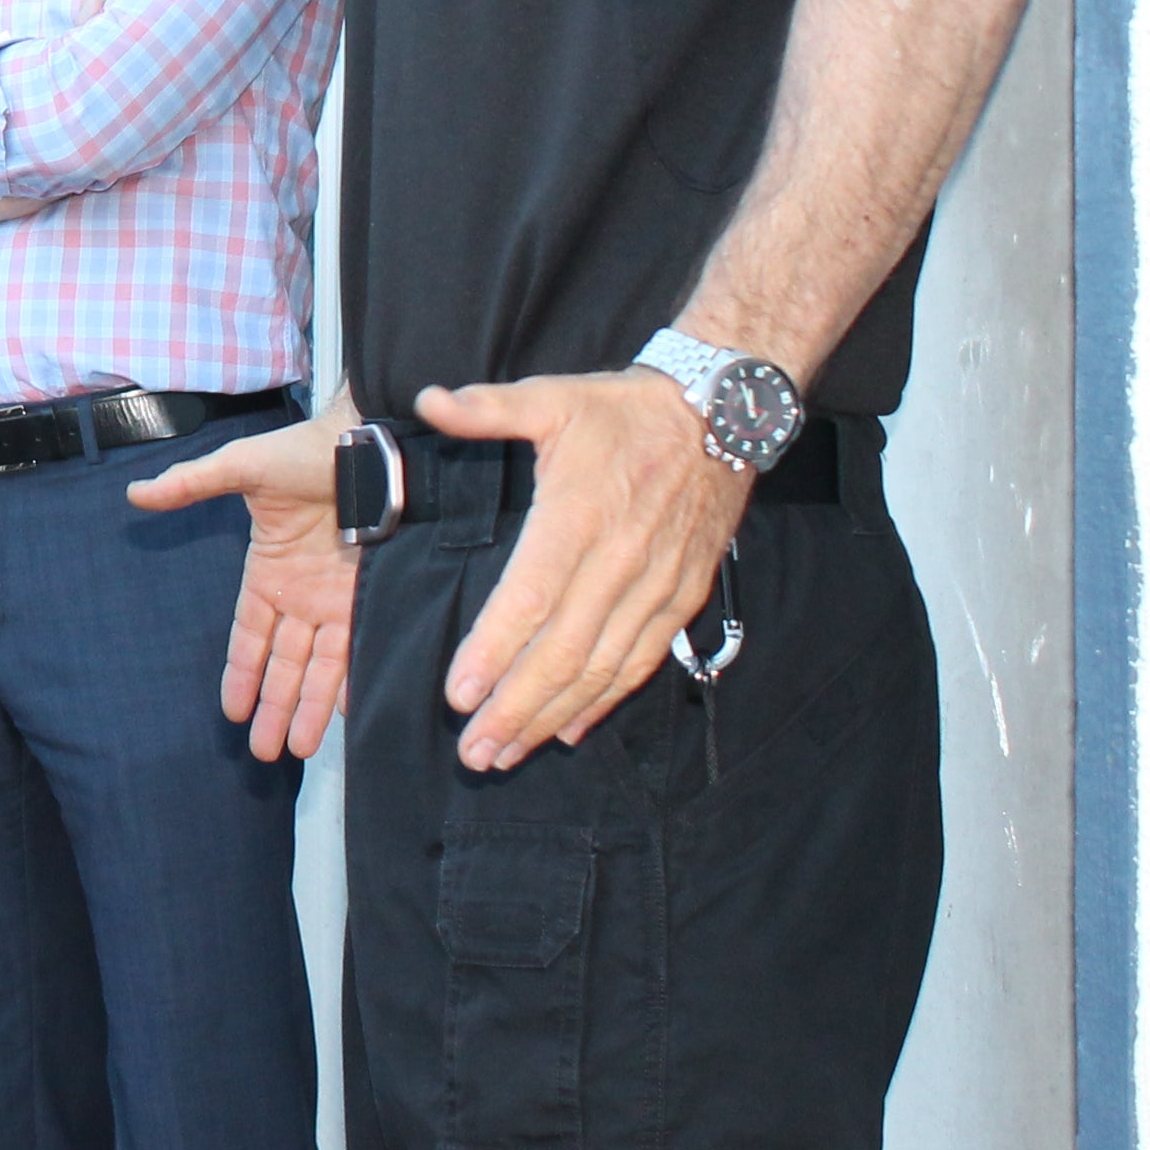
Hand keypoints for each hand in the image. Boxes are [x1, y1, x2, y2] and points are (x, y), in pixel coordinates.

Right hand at [128, 407, 354, 759]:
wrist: (368, 440)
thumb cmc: (303, 451)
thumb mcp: (239, 468)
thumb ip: (191, 485)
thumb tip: (135, 494)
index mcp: (267, 570)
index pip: (249, 635)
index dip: (241, 673)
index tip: (231, 712)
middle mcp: (301, 594)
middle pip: (283, 664)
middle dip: (273, 708)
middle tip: (265, 755)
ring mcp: (336, 598)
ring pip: (318, 667)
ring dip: (308, 708)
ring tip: (298, 751)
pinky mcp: (367, 595)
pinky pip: (357, 648)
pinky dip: (352, 682)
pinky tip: (345, 716)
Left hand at [423, 368, 752, 770]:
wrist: (722, 415)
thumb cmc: (624, 410)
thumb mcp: (552, 396)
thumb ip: (487, 407)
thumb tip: (427, 400)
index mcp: (578, 517)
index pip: (530, 599)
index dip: (493, 651)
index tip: (458, 695)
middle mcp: (619, 563)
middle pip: (563, 653)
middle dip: (514, 709)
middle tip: (473, 751)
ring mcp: (656, 587)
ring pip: (601, 670)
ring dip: (553, 718)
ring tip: (507, 753)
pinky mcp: (681, 598)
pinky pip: (640, 663)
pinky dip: (604, 703)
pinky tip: (569, 731)